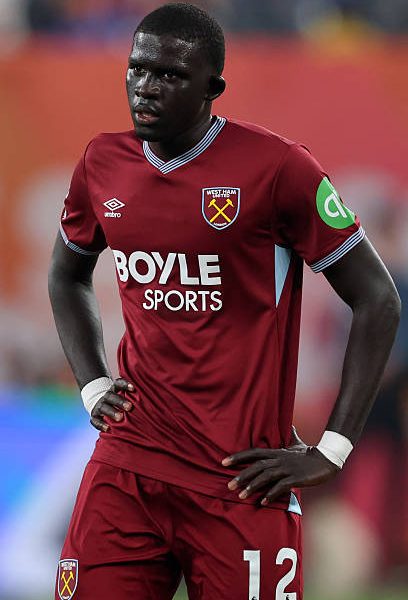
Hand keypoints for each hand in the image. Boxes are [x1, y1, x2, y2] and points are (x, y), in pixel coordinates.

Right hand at [90, 378, 133, 431]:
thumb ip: (136, 395)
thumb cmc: (121, 402)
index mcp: (114, 390)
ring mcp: (99, 406)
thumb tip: (157, 395)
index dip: (124, 384)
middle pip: (110, 396)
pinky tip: (108, 428)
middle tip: (129, 407)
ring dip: (111, 412)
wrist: (100, 405)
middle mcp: (106, 397)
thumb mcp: (126, 396)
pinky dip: (101, 425)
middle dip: (120, 401)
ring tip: (120, 418)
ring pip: (103, 408)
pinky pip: (95, 420)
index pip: (118, 383)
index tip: (133, 388)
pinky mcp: (94, 416)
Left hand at [221, 427, 338, 504]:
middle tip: (229, 485)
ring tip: (241, 496)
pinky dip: (271, 494)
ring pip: (266, 477)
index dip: (238, 457)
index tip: (223, 462)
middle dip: (242, 476)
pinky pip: (280, 487)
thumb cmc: (309, 452)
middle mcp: (279, 459)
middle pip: (256, 466)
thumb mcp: (297, 443)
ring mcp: (287, 468)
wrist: (327, 459)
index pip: (253, 453)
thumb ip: (290, 435)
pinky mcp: (296, 478)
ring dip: (253, 486)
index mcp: (276, 452)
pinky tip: (262, 502)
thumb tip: (290, 425)